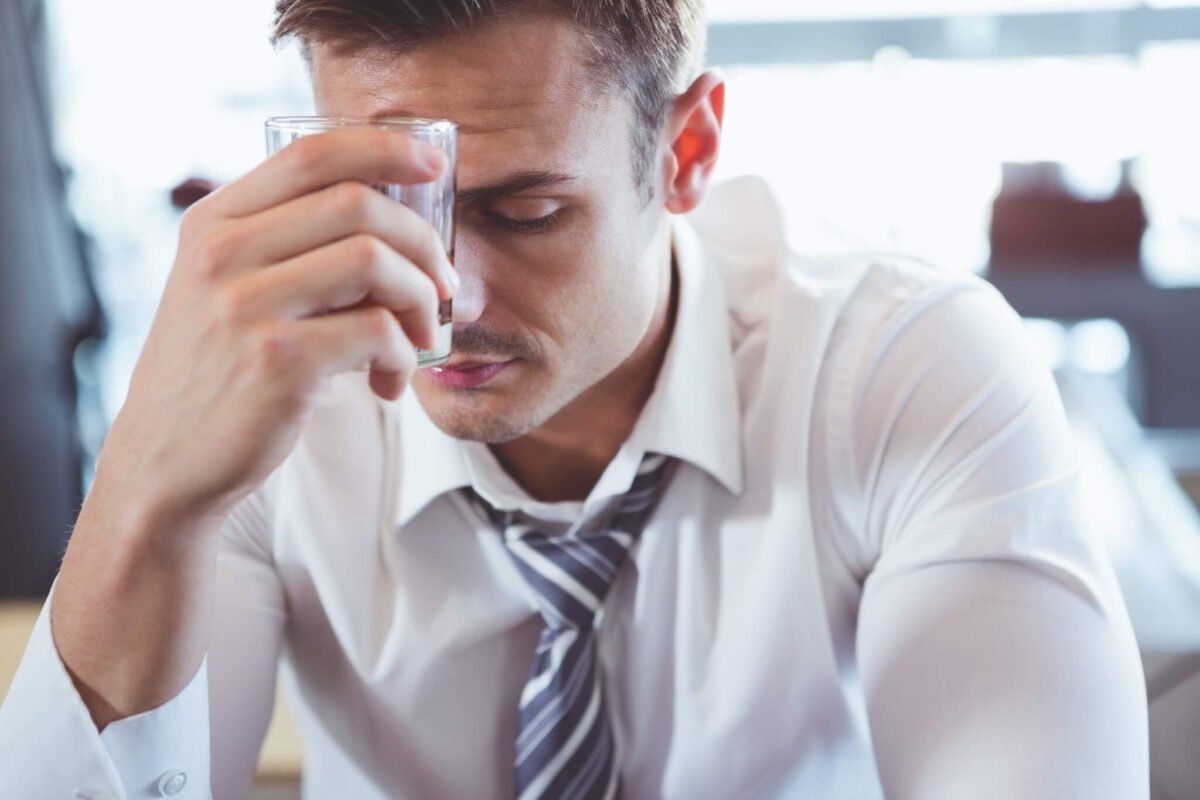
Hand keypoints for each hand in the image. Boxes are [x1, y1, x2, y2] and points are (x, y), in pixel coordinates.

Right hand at [100, 128, 456, 525]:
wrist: (166, 461)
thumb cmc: (219, 372)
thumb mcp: (226, 289)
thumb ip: (286, 246)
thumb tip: (398, 221)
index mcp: (214, 222)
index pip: (311, 155)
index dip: (384, 149)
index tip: (435, 167)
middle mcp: (223, 253)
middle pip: (357, 203)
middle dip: (422, 241)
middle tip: (442, 284)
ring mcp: (246, 305)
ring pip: (374, 261)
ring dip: (419, 301)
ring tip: (418, 340)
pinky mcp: (278, 360)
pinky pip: (377, 331)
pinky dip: (404, 357)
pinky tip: (390, 383)